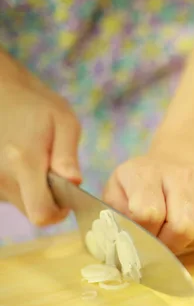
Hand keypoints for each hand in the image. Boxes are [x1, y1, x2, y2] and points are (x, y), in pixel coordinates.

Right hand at [0, 51, 81, 225]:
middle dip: (49, 201)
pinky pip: (11, 193)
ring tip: (39, 162)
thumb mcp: (64, 122)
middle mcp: (3, 176)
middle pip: (31, 211)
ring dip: (35, 191)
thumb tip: (75, 181)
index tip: (67, 198)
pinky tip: (25, 161)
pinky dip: (22, 184)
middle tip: (56, 175)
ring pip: (20, 203)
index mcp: (24, 163)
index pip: (40, 213)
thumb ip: (68, 155)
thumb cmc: (37, 105)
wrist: (1, 92)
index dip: (58, 212)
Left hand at [102, 153, 193, 253]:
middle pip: (182, 227)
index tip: (140, 237)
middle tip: (161, 243)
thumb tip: (122, 246)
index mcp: (144, 173)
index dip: (144, 235)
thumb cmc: (140, 189)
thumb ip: (114, 218)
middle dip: (170, 245)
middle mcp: (180, 173)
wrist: (176, 162)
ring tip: (179, 237)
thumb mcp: (117, 196)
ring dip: (191, 243)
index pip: (147, 214)